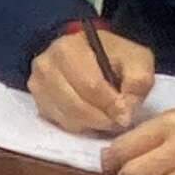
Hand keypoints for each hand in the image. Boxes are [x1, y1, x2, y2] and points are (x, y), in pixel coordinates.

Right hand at [28, 19, 145, 134]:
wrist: (89, 51)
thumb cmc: (114, 55)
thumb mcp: (136, 60)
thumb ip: (137, 83)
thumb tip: (124, 115)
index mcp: (69, 48)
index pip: (90, 86)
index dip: (110, 105)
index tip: (126, 115)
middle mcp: (46, 65)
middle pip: (75, 105)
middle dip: (102, 118)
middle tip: (119, 121)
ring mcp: (37, 85)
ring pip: (67, 117)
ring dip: (91, 124)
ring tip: (107, 118)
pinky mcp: (37, 101)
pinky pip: (59, 122)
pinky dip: (79, 125)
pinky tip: (91, 116)